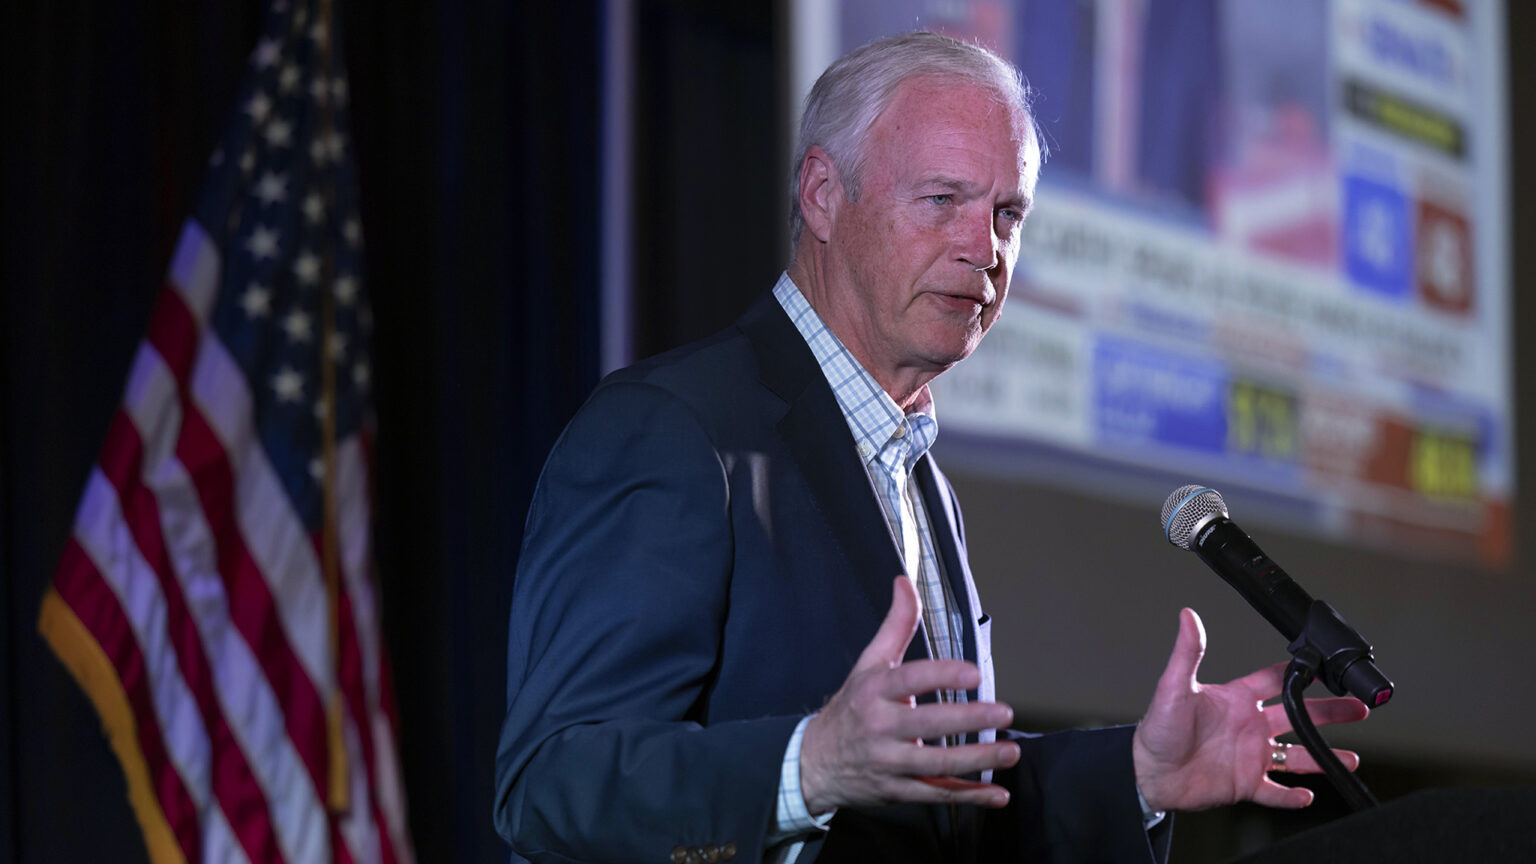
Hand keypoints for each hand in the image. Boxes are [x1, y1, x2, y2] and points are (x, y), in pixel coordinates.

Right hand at [798, 577, 1020, 814]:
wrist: (815, 762)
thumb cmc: (851, 707)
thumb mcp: (869, 663)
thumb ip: (896, 625)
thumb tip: (905, 581)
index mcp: (875, 692)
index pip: (910, 680)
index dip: (942, 676)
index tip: (973, 674)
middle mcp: (880, 728)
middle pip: (928, 725)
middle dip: (968, 720)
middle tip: (1003, 712)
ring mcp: (889, 763)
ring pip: (937, 765)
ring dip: (977, 760)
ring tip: (1010, 752)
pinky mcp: (898, 791)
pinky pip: (936, 795)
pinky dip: (969, 797)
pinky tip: (997, 796)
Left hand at [1132, 608, 1370, 811]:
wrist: (1147, 771)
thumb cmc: (1157, 729)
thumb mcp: (1174, 687)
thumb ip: (1187, 652)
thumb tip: (1187, 615)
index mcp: (1235, 699)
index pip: (1274, 681)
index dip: (1299, 674)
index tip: (1325, 667)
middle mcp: (1248, 726)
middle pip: (1299, 716)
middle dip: (1329, 713)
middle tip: (1358, 708)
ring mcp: (1250, 755)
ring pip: (1297, 757)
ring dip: (1323, 757)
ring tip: (1352, 759)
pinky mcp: (1245, 784)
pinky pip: (1275, 791)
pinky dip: (1292, 796)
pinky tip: (1309, 795)